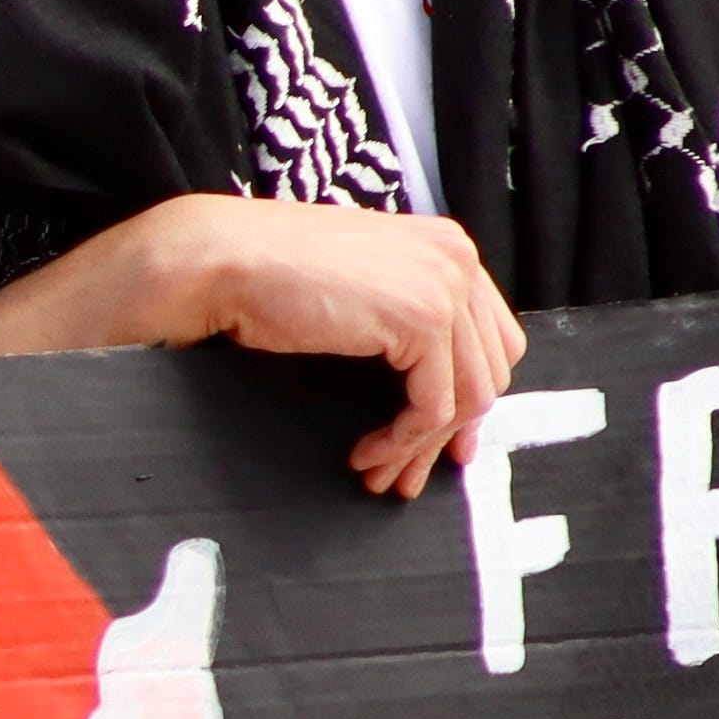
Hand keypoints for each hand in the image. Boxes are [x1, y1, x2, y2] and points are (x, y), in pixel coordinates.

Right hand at [99, 198, 524, 497]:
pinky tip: (366, 453)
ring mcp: (445, 284)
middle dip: (449, 433)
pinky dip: (403, 440)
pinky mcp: (423, 317)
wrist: (225, 261)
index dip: (470, 398)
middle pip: (488, 369)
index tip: (442, 442)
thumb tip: (439, 386)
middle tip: (407, 472)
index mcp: (447, 246)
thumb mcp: (362, 289)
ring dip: (420, 446)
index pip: (493, 337)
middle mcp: (456, 258)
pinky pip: (434, 405)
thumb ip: (407, 317)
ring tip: (381, 472)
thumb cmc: (272, 274)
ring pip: (466, 395)